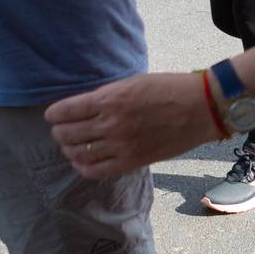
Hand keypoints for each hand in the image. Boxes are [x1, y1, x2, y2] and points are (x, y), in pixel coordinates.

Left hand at [46, 71, 221, 178]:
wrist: (201, 108)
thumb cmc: (170, 89)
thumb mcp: (133, 82)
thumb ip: (107, 96)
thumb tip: (84, 108)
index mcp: (110, 99)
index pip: (65, 111)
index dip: (53, 114)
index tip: (53, 116)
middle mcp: (111, 123)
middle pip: (66, 134)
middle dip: (59, 132)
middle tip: (62, 130)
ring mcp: (121, 145)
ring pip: (78, 153)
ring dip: (69, 149)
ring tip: (72, 146)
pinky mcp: (132, 161)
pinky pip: (95, 171)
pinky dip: (83, 167)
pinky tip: (84, 161)